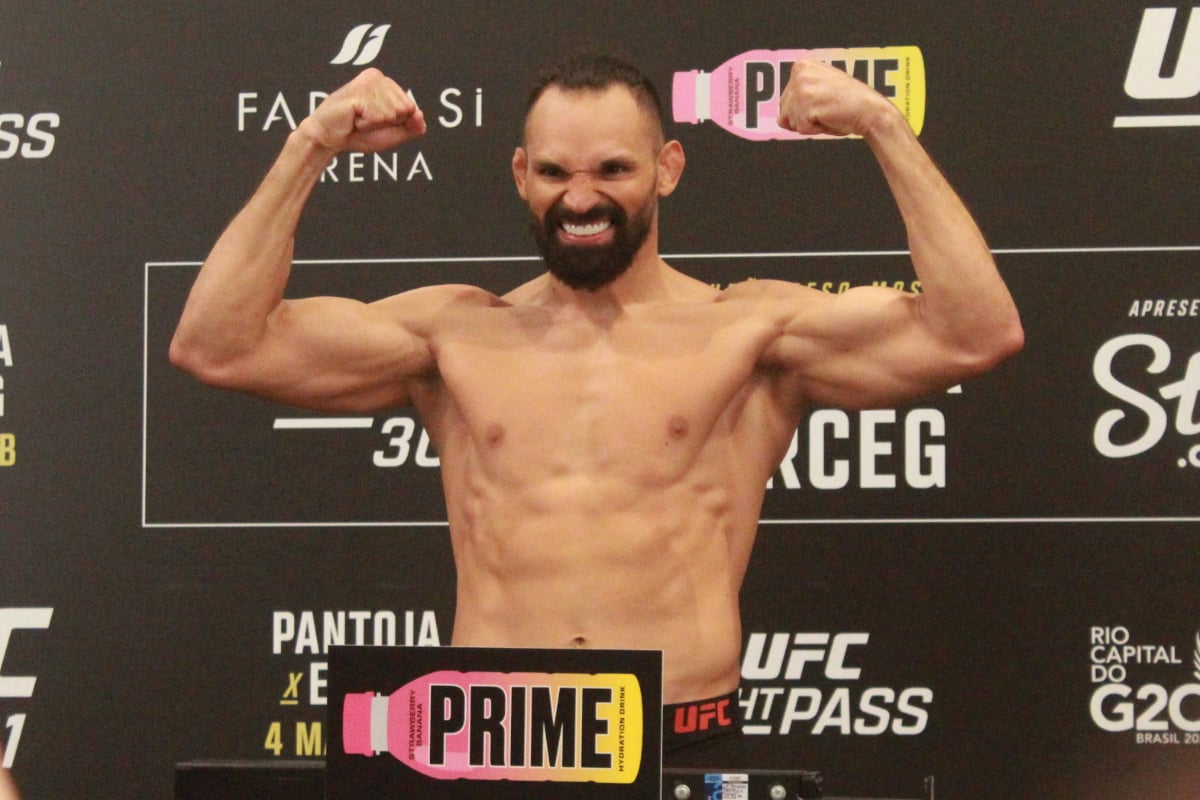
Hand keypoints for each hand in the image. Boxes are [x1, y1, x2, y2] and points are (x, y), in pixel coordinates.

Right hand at [298, 68, 425, 153]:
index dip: (395, 123)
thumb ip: (410, 127)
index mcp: (386, 83)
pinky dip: (366, 125)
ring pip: (392, 114)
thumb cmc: (357, 134)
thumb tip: (421, 116)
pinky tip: (353, 118)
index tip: (374, 121)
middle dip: (386, 123)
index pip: (411, 108)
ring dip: (374, 125)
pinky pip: (378, 117)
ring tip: (357, 119)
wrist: (328, 138)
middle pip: (405, 109)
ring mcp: (368, 82)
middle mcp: (377, 77)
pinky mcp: (359, 91)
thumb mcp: (391, 133)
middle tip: (364, 120)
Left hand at [777, 60, 896, 137]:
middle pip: (784, 111)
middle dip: (804, 117)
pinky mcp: (807, 104)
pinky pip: (801, 129)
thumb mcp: (819, 94)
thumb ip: (797, 102)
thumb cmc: (849, 103)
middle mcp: (799, 73)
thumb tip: (779, 120)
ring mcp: (802, 87)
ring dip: (809, 124)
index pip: (785, 101)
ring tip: (828, 112)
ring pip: (790, 121)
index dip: (804, 109)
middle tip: (827, 108)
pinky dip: (815, 129)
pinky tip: (830, 117)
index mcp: (802, 66)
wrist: (871, 110)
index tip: (824, 101)